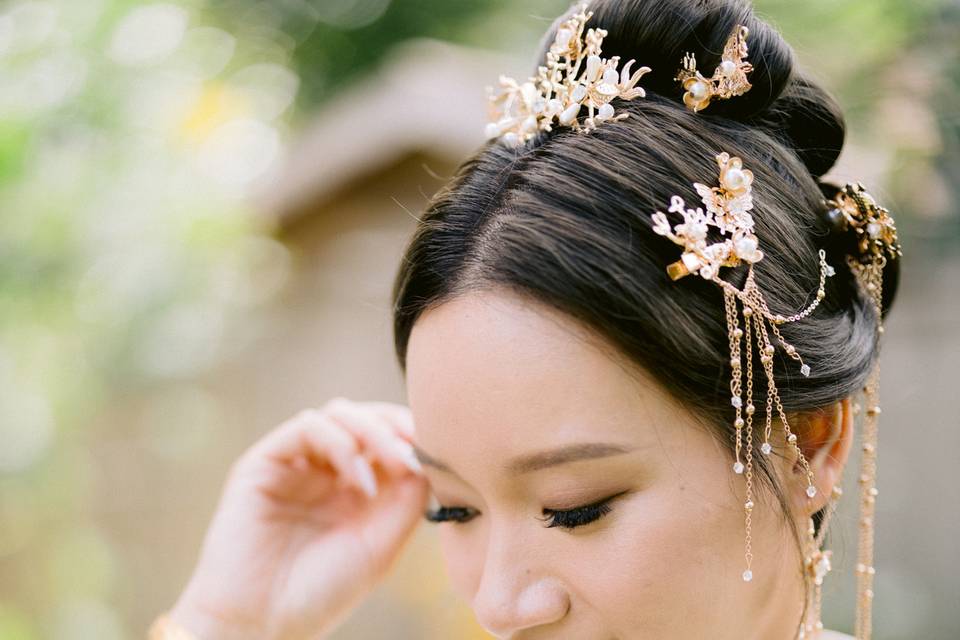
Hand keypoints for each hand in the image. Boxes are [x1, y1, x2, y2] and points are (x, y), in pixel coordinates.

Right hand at [167, 397, 428, 639]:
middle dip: (396, 425)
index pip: (389, 438)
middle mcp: (326, 469)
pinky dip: (341, 442)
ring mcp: (296, 463)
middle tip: (416, 449)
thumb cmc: (321, 592)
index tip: (438, 451)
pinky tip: (360, 480)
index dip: (414, 436)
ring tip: (393, 462)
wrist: (262, 623)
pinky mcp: (265, 462)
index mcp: (356, 486)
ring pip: (339, 413)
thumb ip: (407, 500)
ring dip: (373, 429)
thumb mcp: (381, 545)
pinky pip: (307, 426)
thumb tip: (426, 457)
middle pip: (366, 417)